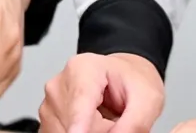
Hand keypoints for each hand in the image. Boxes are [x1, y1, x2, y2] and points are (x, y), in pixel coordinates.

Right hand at [39, 52, 163, 132]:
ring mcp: (49, 105)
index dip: (79, 124)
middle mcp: (60, 85)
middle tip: (115, 118)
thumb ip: (135, 124)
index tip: (77, 132)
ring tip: (105, 120)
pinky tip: (92, 126)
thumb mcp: (148, 99)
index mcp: (83, 69)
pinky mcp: (47, 122)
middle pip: (76, 127)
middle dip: (100, 131)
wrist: (123, 77)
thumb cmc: (132, 81)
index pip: (79, 103)